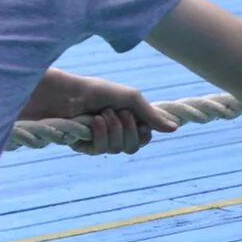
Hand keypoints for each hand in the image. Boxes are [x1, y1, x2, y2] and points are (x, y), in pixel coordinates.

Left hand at [61, 81, 180, 154]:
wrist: (66, 92)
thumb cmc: (96, 90)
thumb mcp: (130, 98)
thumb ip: (151, 115)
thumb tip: (175, 129)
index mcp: (125, 119)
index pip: (143, 138)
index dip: (144, 133)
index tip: (140, 121)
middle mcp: (113, 131)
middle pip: (132, 147)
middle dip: (129, 131)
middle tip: (120, 114)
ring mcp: (97, 140)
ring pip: (117, 150)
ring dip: (113, 130)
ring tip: (103, 114)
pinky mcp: (82, 146)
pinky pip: (99, 151)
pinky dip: (99, 135)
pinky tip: (93, 122)